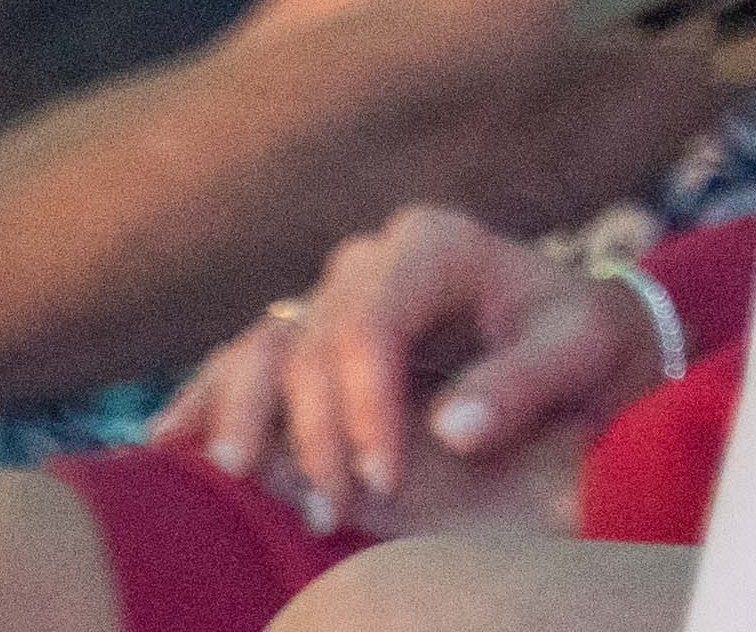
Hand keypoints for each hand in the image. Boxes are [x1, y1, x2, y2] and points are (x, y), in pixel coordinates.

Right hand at [215, 202, 655, 539]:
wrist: (580, 343)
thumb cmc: (585, 341)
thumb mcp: (581, 350)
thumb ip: (523, 383)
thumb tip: (450, 431)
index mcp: (435, 245)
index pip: (370, 323)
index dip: (364, 405)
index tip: (383, 480)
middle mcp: (373, 262)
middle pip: (312, 344)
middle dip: (316, 433)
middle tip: (336, 510)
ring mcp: (333, 297)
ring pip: (264, 349)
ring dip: (249, 420)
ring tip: (241, 480)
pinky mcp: (312, 341)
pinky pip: (244, 363)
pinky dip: (209, 401)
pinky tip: (170, 441)